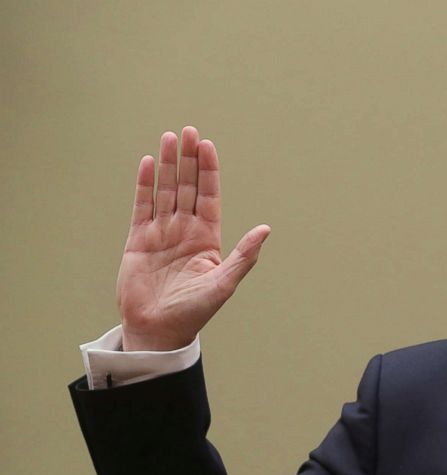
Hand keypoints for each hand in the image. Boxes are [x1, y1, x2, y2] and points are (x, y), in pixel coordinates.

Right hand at [117, 126, 269, 350]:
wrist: (158, 330)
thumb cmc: (194, 312)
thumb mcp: (224, 283)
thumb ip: (244, 256)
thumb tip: (266, 229)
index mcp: (207, 238)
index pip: (209, 196)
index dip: (209, 171)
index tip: (207, 145)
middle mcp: (185, 230)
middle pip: (188, 186)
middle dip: (189, 159)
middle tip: (189, 131)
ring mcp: (161, 233)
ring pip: (166, 191)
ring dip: (169, 165)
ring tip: (169, 137)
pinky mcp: (138, 240)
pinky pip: (142, 206)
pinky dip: (145, 185)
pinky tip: (150, 164)